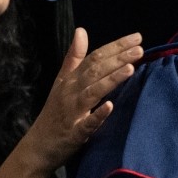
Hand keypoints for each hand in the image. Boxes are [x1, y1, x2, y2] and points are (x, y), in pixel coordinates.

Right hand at [25, 28, 142, 169]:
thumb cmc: (54, 114)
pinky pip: (87, 123)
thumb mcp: (62, 83)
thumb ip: (73, 57)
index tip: (137, 37)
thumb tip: (81, 30)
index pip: (95, 57)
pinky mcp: (74, 133)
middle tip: (139, 48)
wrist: (37, 147)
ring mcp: (72, 112)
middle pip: (95, 70)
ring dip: (110, 79)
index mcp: (70, 79)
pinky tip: (110, 106)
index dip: (115, 46)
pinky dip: (98, 115)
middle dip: (117, 59)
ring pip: (92, 92)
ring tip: (130, 68)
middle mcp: (71, 92)